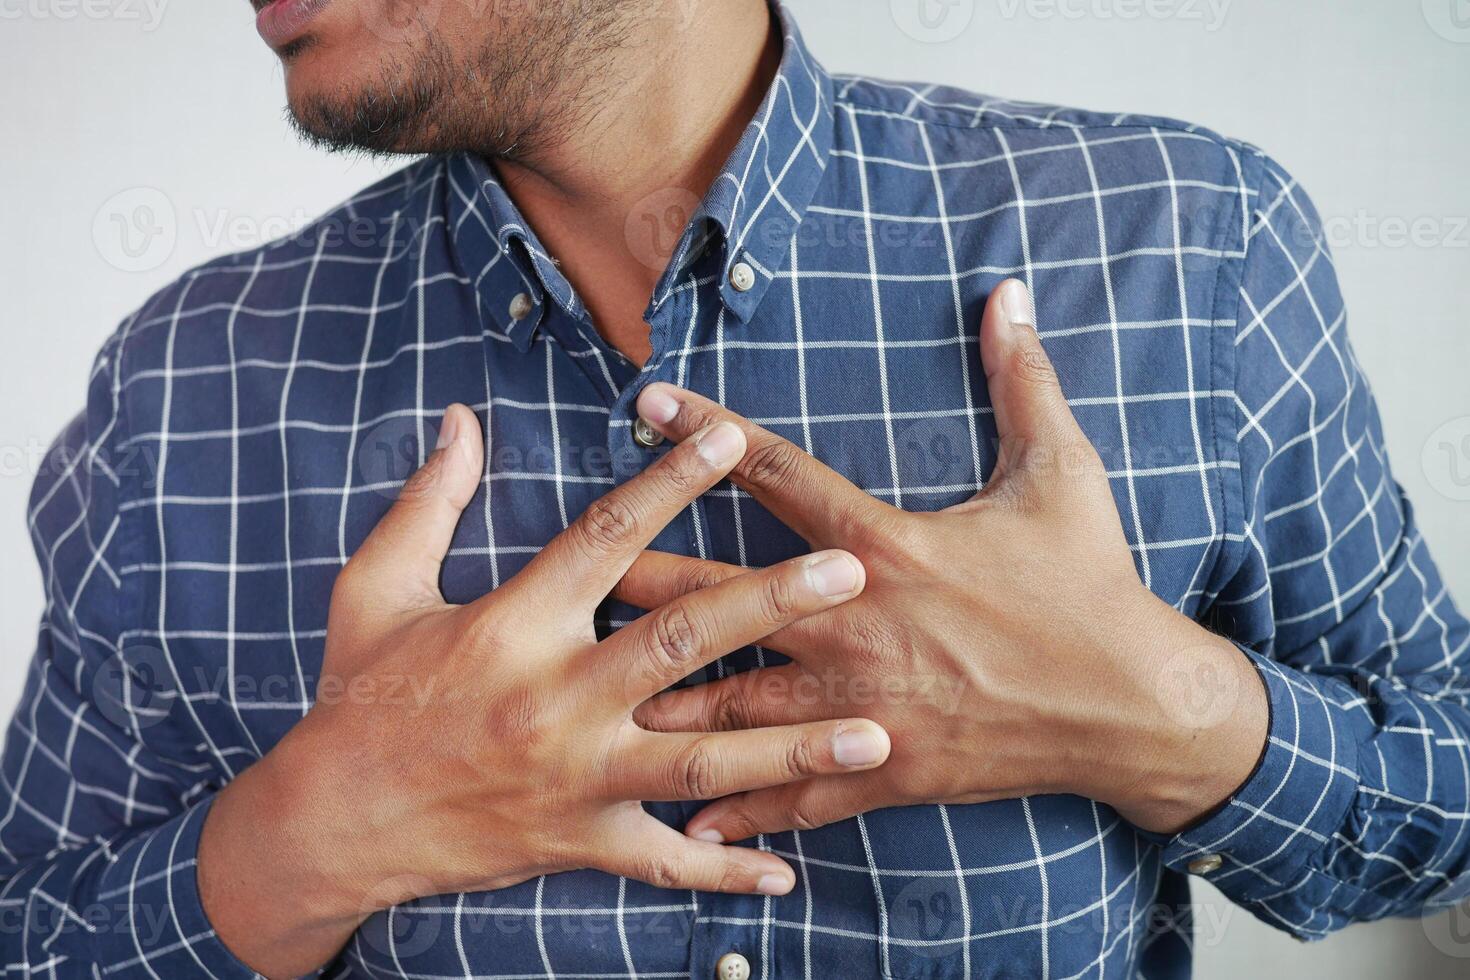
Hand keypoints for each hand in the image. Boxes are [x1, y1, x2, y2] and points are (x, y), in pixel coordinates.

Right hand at [198, 406, 888, 977]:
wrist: (332, 819)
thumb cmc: (360, 694)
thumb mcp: (376, 587)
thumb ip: (429, 501)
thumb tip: (461, 421)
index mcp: (515, 623)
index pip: (608, 537)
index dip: (673, 483)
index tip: (734, 439)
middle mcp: (556, 698)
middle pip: (682, 644)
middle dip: (772, 605)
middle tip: (853, 575)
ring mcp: (575, 777)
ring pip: (701, 761)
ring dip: (792, 748)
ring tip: (875, 738)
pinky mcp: (578, 841)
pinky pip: (664, 862)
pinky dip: (725, 866)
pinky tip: (789, 868)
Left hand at [615, 279, 1268, 846]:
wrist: (1134, 705)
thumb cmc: (1092, 584)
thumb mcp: (1062, 472)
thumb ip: (1024, 380)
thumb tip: (1013, 292)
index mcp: (889, 546)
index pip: (778, 476)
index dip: (707, 433)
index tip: (646, 402)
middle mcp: (858, 625)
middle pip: (724, 600)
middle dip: (645, 585)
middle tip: (576, 576)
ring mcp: (865, 704)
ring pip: (739, 705)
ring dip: (664, 699)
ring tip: (594, 694)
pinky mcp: (889, 768)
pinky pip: (801, 790)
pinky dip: (746, 808)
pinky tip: (688, 823)